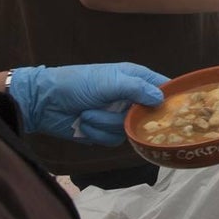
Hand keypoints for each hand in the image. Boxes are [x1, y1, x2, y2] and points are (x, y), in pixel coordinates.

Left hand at [8, 63, 167, 144]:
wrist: (44, 103)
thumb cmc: (78, 83)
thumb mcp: (109, 81)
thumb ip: (137, 88)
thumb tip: (161, 99)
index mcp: (135, 78)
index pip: (163, 88)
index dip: (170, 99)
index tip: (173, 111)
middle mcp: (130, 98)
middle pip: (148, 116)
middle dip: (128, 117)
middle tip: (117, 113)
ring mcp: (118, 116)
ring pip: (128, 130)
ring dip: (104, 124)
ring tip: (87, 113)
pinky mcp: (105, 132)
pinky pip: (113, 140)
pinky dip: (96, 133)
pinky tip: (84, 124)